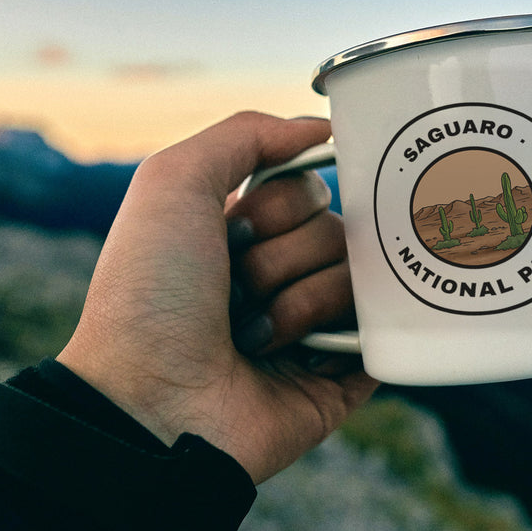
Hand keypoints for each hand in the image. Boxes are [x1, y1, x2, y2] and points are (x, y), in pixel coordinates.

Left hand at [57, 112, 377, 482]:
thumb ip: (247, 132)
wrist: (150, 404)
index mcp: (248, 232)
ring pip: (360, 276)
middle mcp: (284, 273)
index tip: (233, 229)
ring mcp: (316, 325)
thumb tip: (325, 126)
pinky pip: (382, 331)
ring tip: (252, 336)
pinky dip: (338, 337)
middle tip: (237, 289)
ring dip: (298, 302)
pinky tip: (299, 356)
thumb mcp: (173, 180)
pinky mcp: (343, 373)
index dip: (279, 204)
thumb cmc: (150, 293)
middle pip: (340, 227)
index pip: (311, 188)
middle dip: (284, 255)